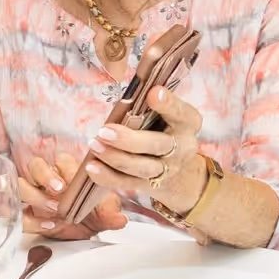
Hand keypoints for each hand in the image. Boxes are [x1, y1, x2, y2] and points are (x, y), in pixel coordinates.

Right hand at [19, 153, 124, 239]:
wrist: (82, 234)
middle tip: (59, 189)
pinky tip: (48, 225)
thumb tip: (120, 219)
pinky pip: (19, 213)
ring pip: (20, 185)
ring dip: (34, 195)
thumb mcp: (104, 215)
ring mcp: (34, 196)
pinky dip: (31, 220)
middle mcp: (47, 180)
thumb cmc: (92, 216)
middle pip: (35, 165)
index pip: (61, 160)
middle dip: (45, 175)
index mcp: (67, 172)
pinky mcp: (27, 214)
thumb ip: (111, 213)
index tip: (73, 182)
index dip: (65, 169)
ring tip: (54, 208)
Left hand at [82, 87, 204, 212]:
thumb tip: (128, 96)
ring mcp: (167, 169)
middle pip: (158, 145)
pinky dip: (108, 176)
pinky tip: (92, 167)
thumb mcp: (163, 111)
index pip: (180, 112)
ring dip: (115, 157)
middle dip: (129, 139)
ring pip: (142, 167)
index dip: (168, 104)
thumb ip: (148, 103)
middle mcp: (182, 147)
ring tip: (94, 145)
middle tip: (104, 131)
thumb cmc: (161, 126)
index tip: (153, 93)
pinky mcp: (150, 184)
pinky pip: (128, 183)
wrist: (174, 163)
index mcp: (186, 122)